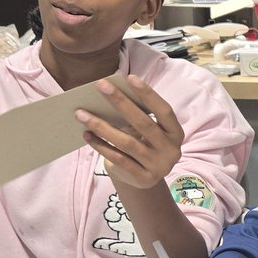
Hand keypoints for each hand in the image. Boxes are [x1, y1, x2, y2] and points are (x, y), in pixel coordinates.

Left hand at [78, 75, 183, 189]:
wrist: (144, 180)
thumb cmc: (144, 146)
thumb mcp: (147, 132)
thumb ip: (138, 117)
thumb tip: (111, 94)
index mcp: (176, 133)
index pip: (164, 111)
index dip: (149, 94)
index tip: (130, 77)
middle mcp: (171, 150)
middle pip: (143, 123)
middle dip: (120, 102)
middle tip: (101, 85)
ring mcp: (158, 166)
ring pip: (127, 143)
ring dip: (102, 126)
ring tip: (81, 113)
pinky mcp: (143, 178)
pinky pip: (118, 159)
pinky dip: (101, 146)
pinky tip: (86, 135)